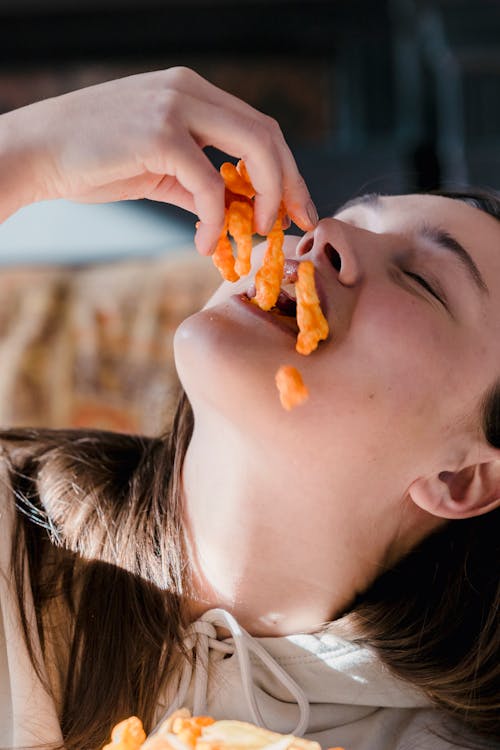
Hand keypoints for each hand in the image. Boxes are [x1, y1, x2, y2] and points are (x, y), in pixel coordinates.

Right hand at [5, 67, 317, 253]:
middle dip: (290, 184)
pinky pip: (210, 185)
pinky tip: (206, 243)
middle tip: (293, 224)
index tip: (297, 207)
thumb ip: (198, 185)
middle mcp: (190, 91)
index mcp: (193, 93)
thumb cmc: (93, 161)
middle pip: (268, 135)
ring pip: (253, 150)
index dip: (286, 170)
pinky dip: (216, 220)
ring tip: (257, 234)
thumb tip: (235, 214)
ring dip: (267, 198)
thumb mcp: (157, 169)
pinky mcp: (160, 134)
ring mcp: (176, 107)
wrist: (38, 152)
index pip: (260, 128)